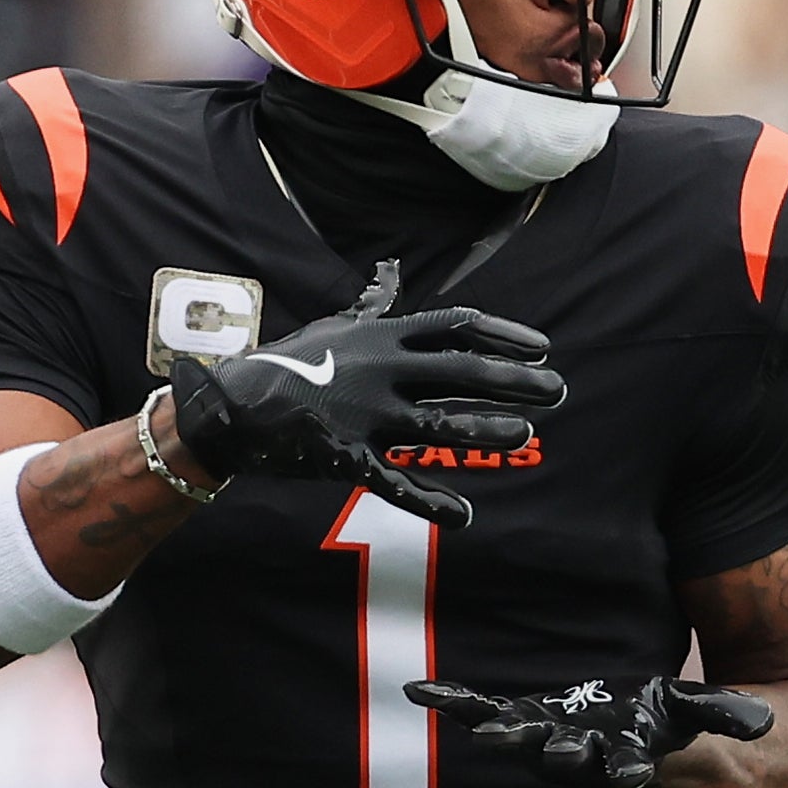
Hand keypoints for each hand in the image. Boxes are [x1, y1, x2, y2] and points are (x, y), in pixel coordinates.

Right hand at [170, 260, 562, 526]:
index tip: (543, 347)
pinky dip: (430, 501)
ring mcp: (367, 416)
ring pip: (439, 424)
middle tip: (558, 390)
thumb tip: (390, 273)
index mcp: (383, 338)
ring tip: (527, 434)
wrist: (229, 404)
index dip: (504, 335)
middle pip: (462, 373)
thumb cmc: (288, 362)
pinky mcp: (348, 458)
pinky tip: (465, 515)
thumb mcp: (333, 326)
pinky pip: (396, 483)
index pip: (456, 327)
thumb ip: (372, 307)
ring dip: (487, 430)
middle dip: (515, 382)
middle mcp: (382, 372)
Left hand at [406, 675, 773, 787]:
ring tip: (453, 712)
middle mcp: (594, 763)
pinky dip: (465, 706)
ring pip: (524, 739)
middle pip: (561, 758)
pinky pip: (497, 716)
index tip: (617, 772)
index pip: (625, 768)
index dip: (618, 768)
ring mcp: (561, 747)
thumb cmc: (698, 745)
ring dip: (491, 726)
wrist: (672, 778)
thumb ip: (728, 720)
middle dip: (533, 747)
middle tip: (499, 738)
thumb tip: (757, 725)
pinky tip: (426, 694)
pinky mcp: (540, 728)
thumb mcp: (715, 728)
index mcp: (639, 764)